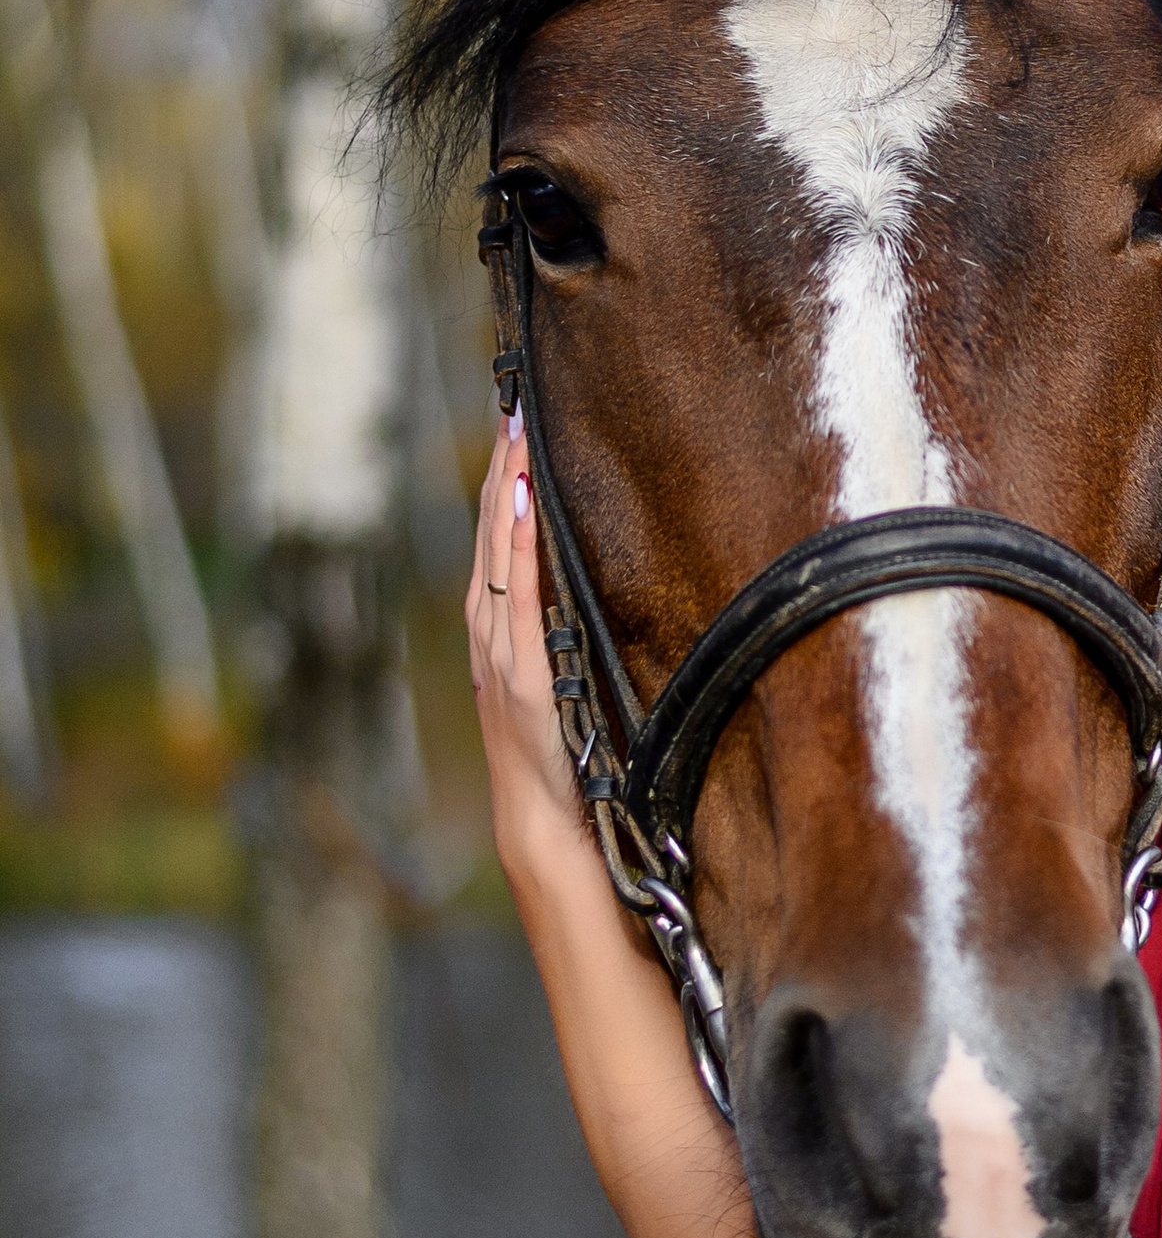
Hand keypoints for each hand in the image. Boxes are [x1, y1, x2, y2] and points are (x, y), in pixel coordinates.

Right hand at [465, 418, 586, 878]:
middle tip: (512, 408)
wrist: (543, 829)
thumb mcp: (564, 687)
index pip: (500, 544)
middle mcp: (493, 638)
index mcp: (502, 636)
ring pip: (499, 560)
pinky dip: (519, 554)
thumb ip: (564, 640)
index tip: (514, 428)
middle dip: (501, 473)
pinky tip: (526, 509)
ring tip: (515, 439)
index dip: (504, 487)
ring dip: (505, 497)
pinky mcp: (525, 682)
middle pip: (493, 539)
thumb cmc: (564, 762)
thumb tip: (591, 590)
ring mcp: (503, 658)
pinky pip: (520, 605)